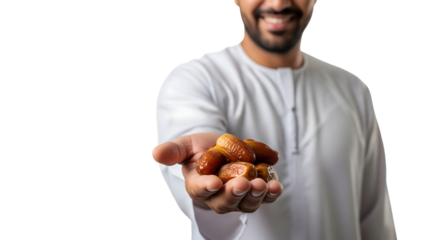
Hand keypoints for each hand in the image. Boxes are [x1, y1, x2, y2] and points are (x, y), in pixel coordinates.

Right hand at [151, 132, 282, 213]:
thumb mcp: (186, 146)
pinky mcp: (255, 192)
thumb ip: (172, 151)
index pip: (200, 190)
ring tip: (262, 184)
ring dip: (254, 196)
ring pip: (246, 203)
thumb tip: (155, 154)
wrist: (222, 149)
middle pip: (224, 202)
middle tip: (242, 183)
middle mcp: (217, 197)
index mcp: (197, 186)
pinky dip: (271, 194)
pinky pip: (264, 197)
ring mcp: (238, 197)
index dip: (206, 188)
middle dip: (234, 194)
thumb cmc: (200, 149)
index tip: (214, 182)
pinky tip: (276, 185)